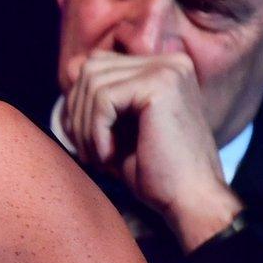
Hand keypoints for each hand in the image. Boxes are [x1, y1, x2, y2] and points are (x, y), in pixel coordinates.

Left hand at [62, 51, 241, 248]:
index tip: (85, 142)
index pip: (98, 65)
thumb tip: (71, 66)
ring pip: (93, 83)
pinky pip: (104, 99)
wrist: (190, 201)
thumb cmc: (155, 172)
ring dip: (85, 126)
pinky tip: (109, 157)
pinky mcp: (161, 85)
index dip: (80, 104)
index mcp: (163, 68)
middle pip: (92, 69)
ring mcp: (168, 70)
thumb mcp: (119, 128)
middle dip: (78, 114)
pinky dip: (96, 131)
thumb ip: (99, 97)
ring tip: (100, 158)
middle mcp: (170, 62)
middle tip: (90, 154)